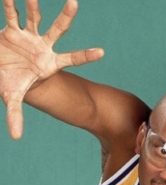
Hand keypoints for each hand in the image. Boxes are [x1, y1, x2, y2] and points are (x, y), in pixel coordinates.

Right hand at [0, 0, 102, 138]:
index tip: (102, 53)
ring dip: (35, 6)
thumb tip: (16, 137)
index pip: (72, 59)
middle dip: (66, 17)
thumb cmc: (10, 83)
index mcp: (49, 63)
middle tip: (74, 3)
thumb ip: (16, 115)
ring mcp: (28, 37)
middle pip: (58, 30)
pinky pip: (12, 16)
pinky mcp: (12, 31)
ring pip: (35, 18)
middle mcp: (42, 46)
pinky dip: (11, 5)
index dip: (85, 56)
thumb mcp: (12, 98)